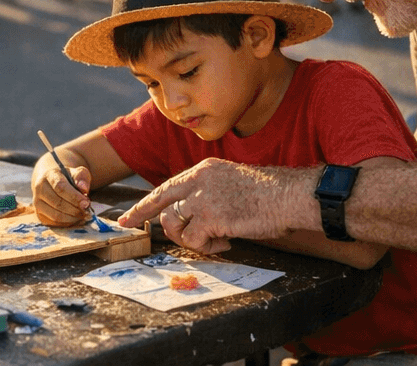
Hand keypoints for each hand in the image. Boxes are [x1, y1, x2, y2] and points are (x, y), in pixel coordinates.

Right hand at [33, 156, 91, 226]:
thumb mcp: (76, 172)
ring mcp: (37, 203)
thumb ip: (81, 177)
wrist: (51, 182)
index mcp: (49, 175)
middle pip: (58, 203)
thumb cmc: (66, 177)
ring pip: (56, 215)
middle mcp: (39, 189)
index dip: (74, 197)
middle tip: (87, 211)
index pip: (60, 187)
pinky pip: (54, 224)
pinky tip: (76, 219)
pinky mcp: (39, 215)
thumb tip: (84, 189)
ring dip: (72, 218)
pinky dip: (67, 224)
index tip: (86, 203)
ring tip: (83, 215)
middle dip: (75, 209)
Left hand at [117, 158, 304, 254]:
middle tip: (131, 227)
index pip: (166, 187)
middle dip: (142, 217)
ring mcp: (204, 198)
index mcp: (203, 170)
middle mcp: (199, 180)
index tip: (129, 215)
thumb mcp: (229, 182)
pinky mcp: (212, 217)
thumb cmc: (266, 194)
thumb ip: (207, 193)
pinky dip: (206, 247)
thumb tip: (189, 215)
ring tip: (212, 239)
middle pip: (160, 202)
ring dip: (189, 238)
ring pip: (174, 223)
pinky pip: (193, 240)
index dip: (146, 203)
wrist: (287, 196)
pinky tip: (225, 243)